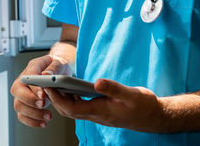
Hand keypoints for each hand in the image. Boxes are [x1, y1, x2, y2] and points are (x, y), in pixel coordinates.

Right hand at [10, 55, 72, 127]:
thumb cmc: (57, 66)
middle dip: (30, 101)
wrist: (57, 71)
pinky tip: (43, 123)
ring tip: (48, 116)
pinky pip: (22, 115)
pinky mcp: (25, 104)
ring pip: (19, 106)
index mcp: (32, 67)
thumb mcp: (60, 63)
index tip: (43, 95)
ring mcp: (22, 93)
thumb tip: (47, 75)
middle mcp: (23, 81)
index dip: (34, 87)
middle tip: (43, 105)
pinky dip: (32, 121)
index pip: (28, 77)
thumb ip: (54, 68)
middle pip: (18, 92)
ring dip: (33, 113)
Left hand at [44, 79, 164, 131]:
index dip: (57, 97)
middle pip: (68, 110)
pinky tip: (73, 89)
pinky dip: (73, 98)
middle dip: (55, 97)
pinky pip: (82, 107)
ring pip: (74, 109)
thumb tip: (97, 82)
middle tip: (46, 83)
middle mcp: (97, 115)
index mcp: (101, 111)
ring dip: (63, 98)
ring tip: (56, 84)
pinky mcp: (102, 111)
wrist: (153, 116)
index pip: (71, 108)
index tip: (49, 85)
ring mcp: (99, 114)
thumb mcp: (131, 94)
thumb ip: (114, 89)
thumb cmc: (143, 106)